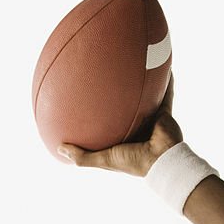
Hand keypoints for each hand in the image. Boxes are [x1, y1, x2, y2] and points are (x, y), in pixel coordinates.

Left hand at [58, 72, 181, 176]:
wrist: (161, 161)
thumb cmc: (132, 161)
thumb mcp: (103, 159)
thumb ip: (82, 156)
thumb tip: (58, 148)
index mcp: (124, 138)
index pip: (110, 123)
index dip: (101, 113)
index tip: (87, 98)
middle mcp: (138, 126)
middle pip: (127, 105)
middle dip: (121, 91)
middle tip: (109, 73)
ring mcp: (151, 118)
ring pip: (146, 96)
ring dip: (143, 81)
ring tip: (136, 62)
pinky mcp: (164, 112)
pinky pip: (165, 92)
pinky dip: (165, 80)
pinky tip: (161, 65)